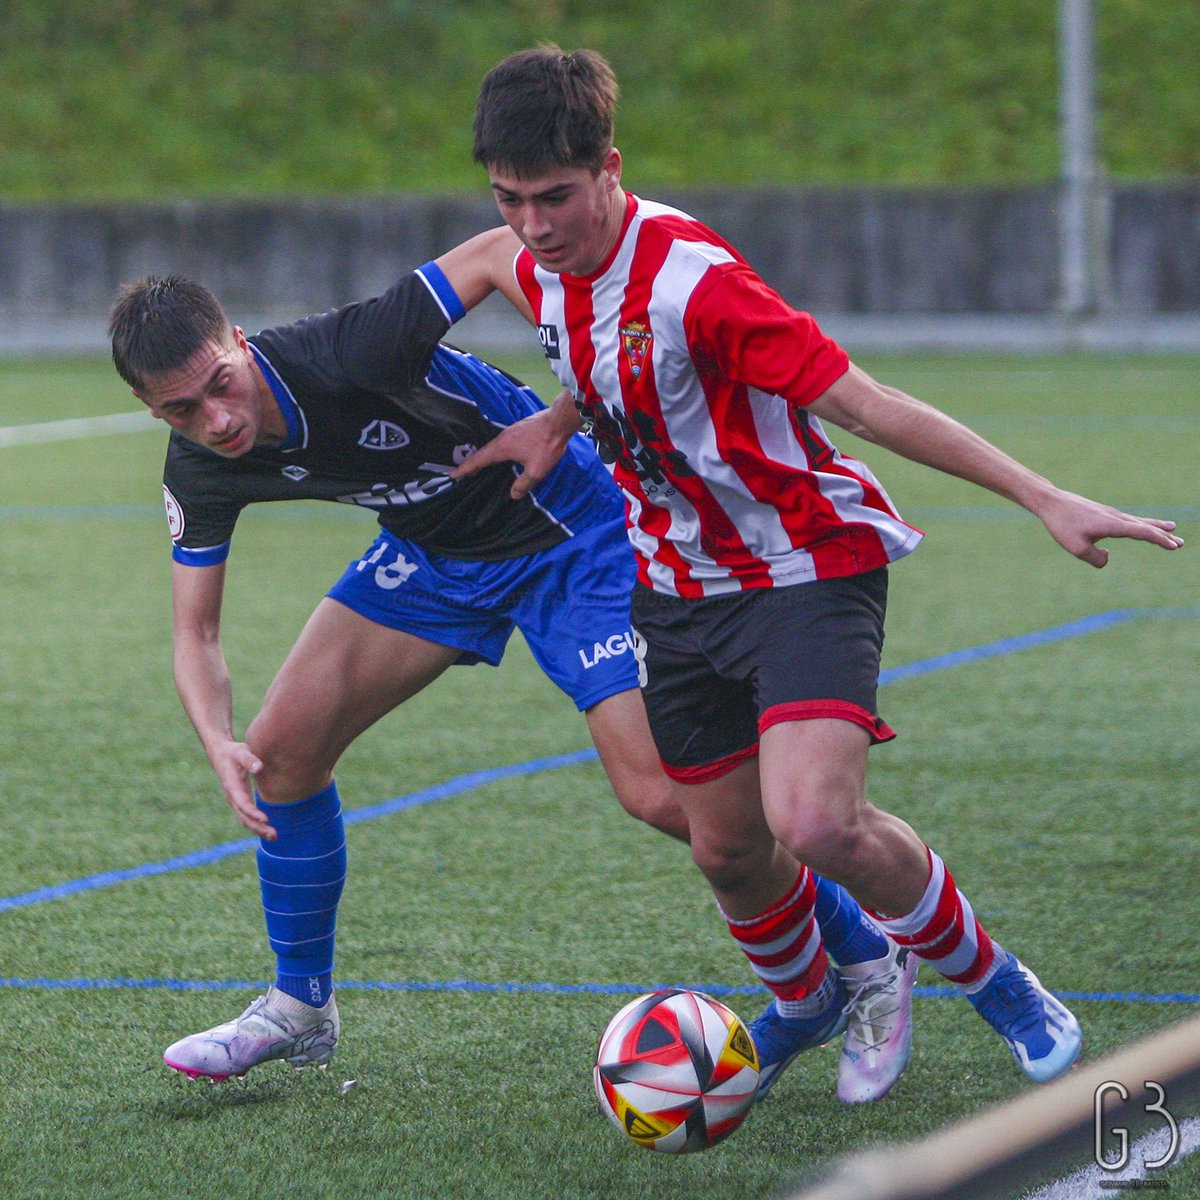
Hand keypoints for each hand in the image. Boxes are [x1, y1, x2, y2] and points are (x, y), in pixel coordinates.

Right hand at [207, 738, 274, 839]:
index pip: (242, 803)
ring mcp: (235, 800)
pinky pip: (246, 817)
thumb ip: (248, 759)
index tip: (266, 820)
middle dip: (258, 827)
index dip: (253, 813)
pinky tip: (266, 830)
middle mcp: (232, 797)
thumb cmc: (232, 752)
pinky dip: (255, 825)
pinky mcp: (239, 801)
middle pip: (244, 817)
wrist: (220, 754)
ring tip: (274, 836)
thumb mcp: (240, 751)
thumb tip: (259, 767)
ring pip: (245, 820)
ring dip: (258, 829)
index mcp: (232, 786)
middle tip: (274, 835)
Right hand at [450, 391, 581, 500]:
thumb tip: (513, 495)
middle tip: (464, 473)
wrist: (559, 421)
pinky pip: (502, 442)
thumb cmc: (547, 445)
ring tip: (480, 466)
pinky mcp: (519, 429)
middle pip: (483, 452)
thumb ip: (523, 484)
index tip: (454, 475)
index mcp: (502, 448)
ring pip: (493, 446)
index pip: (479, 460)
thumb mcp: (536, 470)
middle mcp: (502, 438)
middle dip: (472, 463)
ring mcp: (510, 431)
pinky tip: (502, 455)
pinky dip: (496, 451)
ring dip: (485, 456)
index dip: (466, 469)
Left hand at [1037, 488, 1183, 566]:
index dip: (1159, 540)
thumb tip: (1107, 558)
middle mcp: (1115, 517)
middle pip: (1145, 526)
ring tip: (1171, 528)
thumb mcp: (1076, 548)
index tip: (1174, 546)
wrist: (1051, 502)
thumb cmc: (1062, 525)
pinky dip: (1140, 524)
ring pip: (1138, 521)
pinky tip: (1139, 526)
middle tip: (1180, 542)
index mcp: (1112, 525)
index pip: (1142, 533)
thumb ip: (1096, 559)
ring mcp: (1110, 514)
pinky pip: (1127, 520)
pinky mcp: (1103, 513)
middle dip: (1163, 535)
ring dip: (1155, 527)